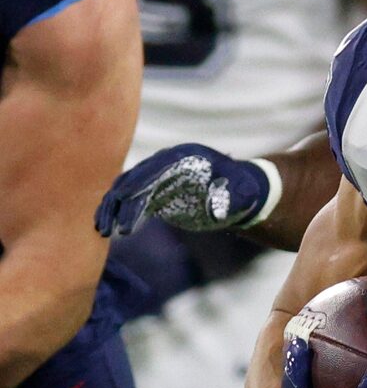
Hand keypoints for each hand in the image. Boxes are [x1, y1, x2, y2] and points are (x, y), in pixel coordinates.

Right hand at [96, 144, 272, 238]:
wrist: (239, 193)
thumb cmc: (243, 190)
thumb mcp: (243, 193)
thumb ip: (233, 198)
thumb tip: (217, 212)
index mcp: (184, 158)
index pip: (154, 169)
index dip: (139, 184)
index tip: (125, 202)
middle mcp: (165, 164)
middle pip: (134, 179)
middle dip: (120, 201)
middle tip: (110, 226)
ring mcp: (158, 178)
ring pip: (126, 189)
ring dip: (112, 208)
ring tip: (101, 230)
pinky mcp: (156, 194)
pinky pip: (131, 201)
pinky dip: (118, 213)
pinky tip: (106, 228)